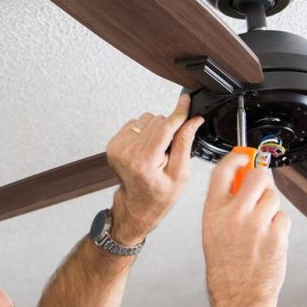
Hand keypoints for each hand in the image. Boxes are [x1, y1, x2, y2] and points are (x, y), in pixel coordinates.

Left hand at [105, 94, 203, 244]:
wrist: (138, 205)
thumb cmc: (160, 194)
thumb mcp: (181, 173)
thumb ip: (185, 143)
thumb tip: (193, 120)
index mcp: (144, 161)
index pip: (165, 127)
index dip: (179, 113)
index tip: (186, 101)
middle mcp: (127, 152)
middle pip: (157, 120)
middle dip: (167, 131)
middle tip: (167, 152)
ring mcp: (117, 147)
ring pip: (146, 119)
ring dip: (155, 131)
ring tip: (156, 152)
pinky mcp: (113, 144)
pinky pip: (135, 124)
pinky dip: (144, 133)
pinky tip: (147, 149)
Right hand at [202, 152, 291, 306]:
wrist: (239, 297)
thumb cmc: (226, 267)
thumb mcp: (213, 230)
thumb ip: (226, 204)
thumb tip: (244, 179)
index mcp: (214, 211)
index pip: (224, 170)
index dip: (237, 157)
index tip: (245, 155)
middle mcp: (235, 214)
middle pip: (257, 175)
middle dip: (263, 177)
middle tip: (262, 184)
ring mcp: (257, 224)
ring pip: (273, 197)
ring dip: (271, 207)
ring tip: (261, 226)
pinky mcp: (276, 234)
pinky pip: (282, 217)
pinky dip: (279, 225)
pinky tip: (268, 240)